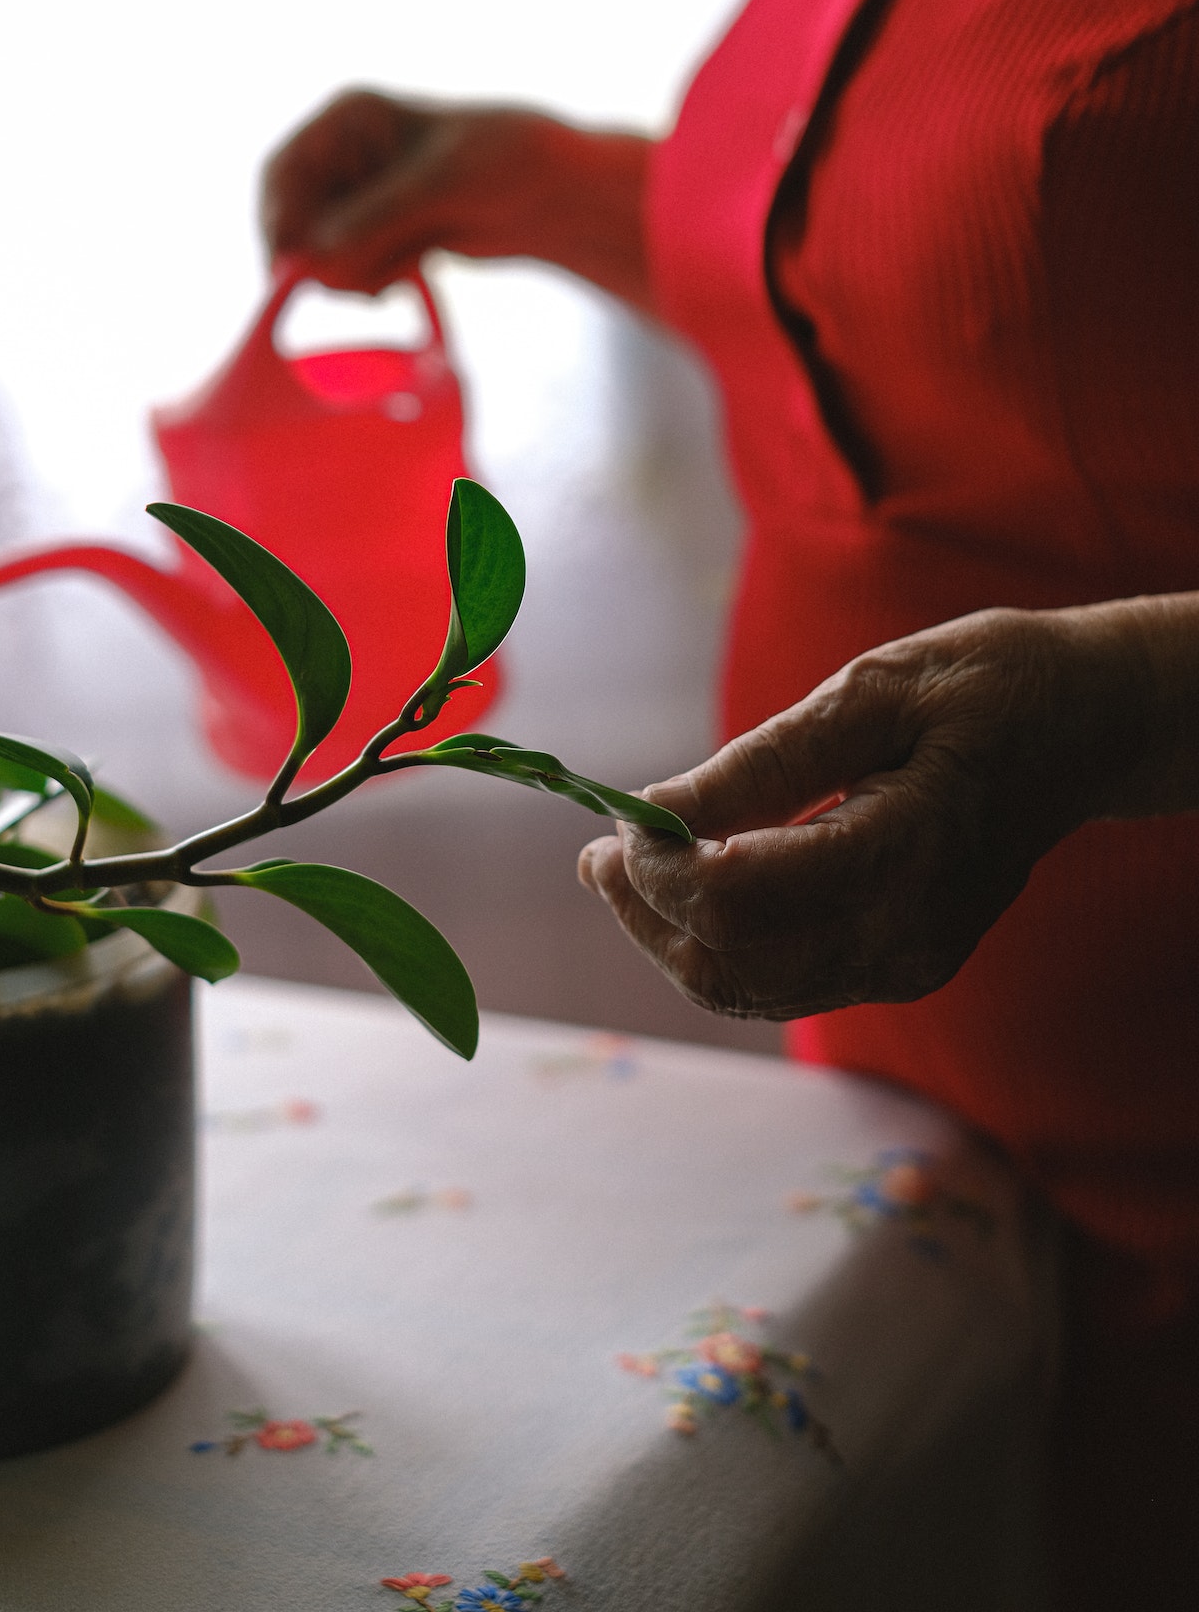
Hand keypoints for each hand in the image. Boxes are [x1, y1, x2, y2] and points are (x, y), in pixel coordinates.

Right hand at [260, 89, 653, 307]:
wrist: (557, 192)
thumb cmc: (508, 162)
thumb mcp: (440, 184)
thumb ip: (378, 218)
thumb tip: (316, 258)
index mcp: (350, 118)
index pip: (286, 172)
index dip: (279, 223)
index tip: (290, 272)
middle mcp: (347, 153)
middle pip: (294, 218)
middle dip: (319, 258)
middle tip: (357, 291)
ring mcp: (362, 195)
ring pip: (320, 250)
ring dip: (349, 274)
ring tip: (393, 282)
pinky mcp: (381, 230)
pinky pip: (350, 266)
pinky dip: (368, 280)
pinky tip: (402, 282)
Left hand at [578, 606, 1152, 1020]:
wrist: (1081, 727)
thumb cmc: (979, 688)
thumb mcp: (868, 693)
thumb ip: (759, 764)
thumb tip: (654, 810)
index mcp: (899, 856)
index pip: (732, 900)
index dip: (655, 866)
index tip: (619, 817)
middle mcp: (902, 934)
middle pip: (725, 964)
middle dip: (644, 913)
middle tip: (596, 850)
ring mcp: (904, 963)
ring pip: (745, 988)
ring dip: (671, 936)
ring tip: (622, 867)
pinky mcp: (899, 967)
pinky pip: (782, 981)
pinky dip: (721, 944)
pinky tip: (692, 887)